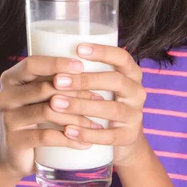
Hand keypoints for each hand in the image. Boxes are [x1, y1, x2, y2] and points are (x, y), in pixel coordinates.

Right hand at [0, 55, 102, 180]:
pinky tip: (86, 142)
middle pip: (43, 88)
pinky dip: (69, 139)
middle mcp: (4, 96)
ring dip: (76, 117)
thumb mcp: (39, 96)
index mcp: (10, 78)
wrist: (13, 155)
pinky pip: (46, 137)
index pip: (32, 64)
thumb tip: (94, 68)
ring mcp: (8, 119)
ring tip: (96, 122)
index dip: (56, 63)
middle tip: (98, 98)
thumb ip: (55, 80)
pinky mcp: (14, 141)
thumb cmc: (35, 117)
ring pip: (47, 112)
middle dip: (74, 92)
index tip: (81, 66)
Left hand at [49, 43, 147, 167]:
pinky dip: (87, 133)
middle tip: (57, 81)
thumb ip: (86, 70)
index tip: (78, 49)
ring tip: (55, 104)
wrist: (122, 137)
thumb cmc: (103, 100)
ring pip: (111, 109)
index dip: (103, 52)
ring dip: (81, 106)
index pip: (122, 57)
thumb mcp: (102, 83)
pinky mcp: (128, 137)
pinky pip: (109, 136)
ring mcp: (134, 115)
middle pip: (116, 81)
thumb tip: (49, 54)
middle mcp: (137, 92)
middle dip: (85, 80)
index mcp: (131, 73)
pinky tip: (68, 130)